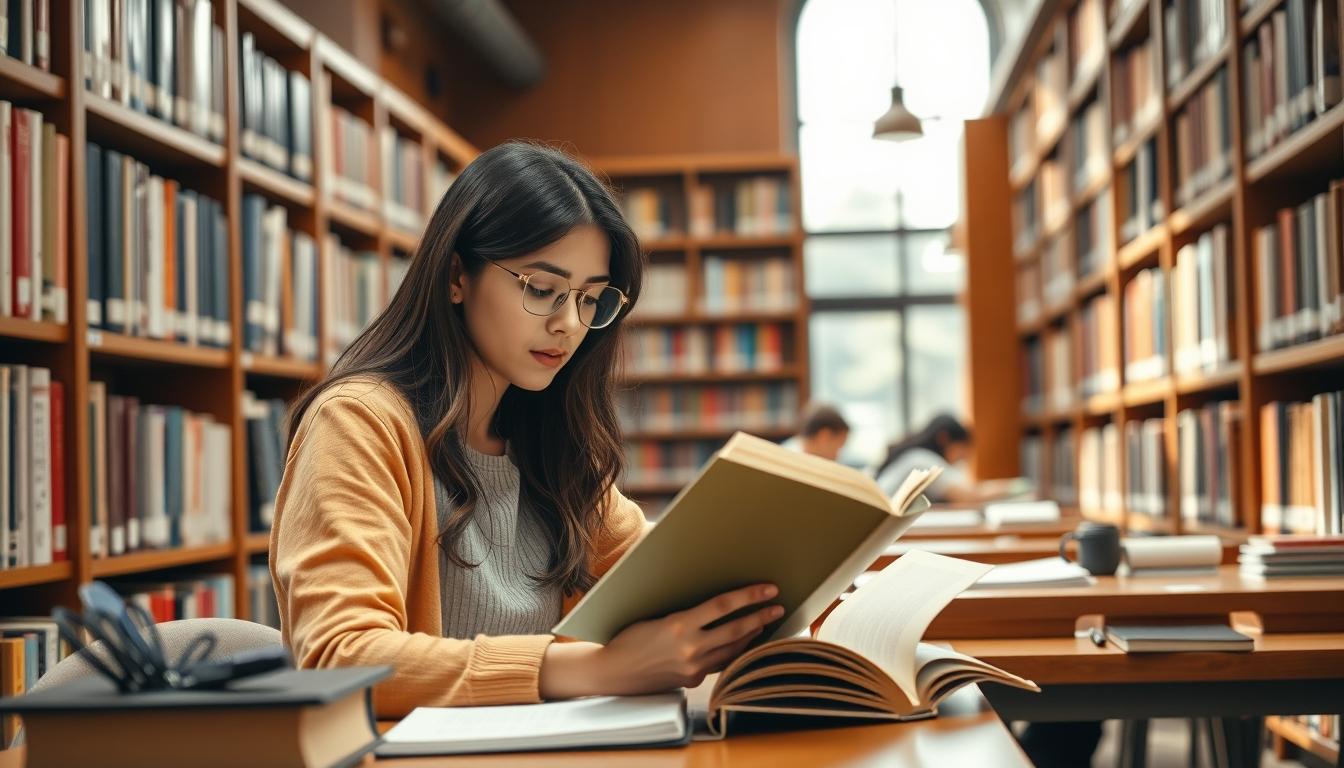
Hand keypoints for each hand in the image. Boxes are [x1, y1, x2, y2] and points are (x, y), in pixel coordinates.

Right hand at [539, 584, 782, 698]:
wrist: (613, 672)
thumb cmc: (629, 637)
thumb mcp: (656, 617)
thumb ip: (686, 614)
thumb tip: (713, 602)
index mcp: (679, 625)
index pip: (722, 606)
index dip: (748, 596)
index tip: (768, 588)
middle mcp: (689, 648)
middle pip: (735, 630)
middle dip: (760, 616)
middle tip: (778, 606)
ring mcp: (692, 667)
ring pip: (732, 650)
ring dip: (752, 636)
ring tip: (766, 623)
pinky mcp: (691, 680)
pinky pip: (719, 664)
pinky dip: (735, 653)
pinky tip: (744, 645)